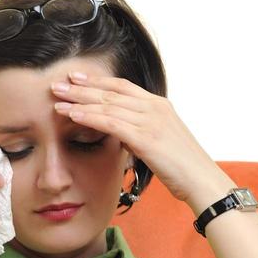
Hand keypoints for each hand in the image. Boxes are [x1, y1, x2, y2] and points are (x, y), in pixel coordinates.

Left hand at [50, 70, 223, 206]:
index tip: (75, 77)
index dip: (97, 80)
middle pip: (110, 92)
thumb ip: (139, 131)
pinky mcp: (145, 137)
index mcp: (158, 105)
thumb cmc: (181, 166)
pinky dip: (89, 117)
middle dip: (81, 88)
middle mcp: (154, 107)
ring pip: (107, 105)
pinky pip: (111, 123)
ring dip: (79, 102)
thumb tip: (119, 132)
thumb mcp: (159, 141)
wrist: (201, 179)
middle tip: (57, 84)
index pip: (122, 86)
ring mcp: (150, 121)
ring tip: (56, 100)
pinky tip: (72, 115)